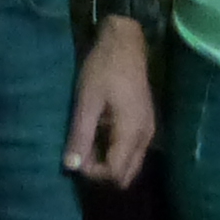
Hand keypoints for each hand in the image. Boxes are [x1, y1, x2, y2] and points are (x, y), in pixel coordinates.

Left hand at [63, 16, 157, 187]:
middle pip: (125, 176)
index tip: (75, 158)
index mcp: (131, 132)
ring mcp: (148, 132)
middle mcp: (145, 138)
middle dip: (101, 174)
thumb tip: (70, 168)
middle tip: (81, 154)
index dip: (92, 174)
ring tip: (88, 145)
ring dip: (108, 164)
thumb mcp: (87, 102)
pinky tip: (99, 136)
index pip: (114, 173)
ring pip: (130, 166)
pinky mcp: (145, 125)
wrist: (125, 43)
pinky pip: (132, 153)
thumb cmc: (103, 69)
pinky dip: (115, 153)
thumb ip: (80, 136)